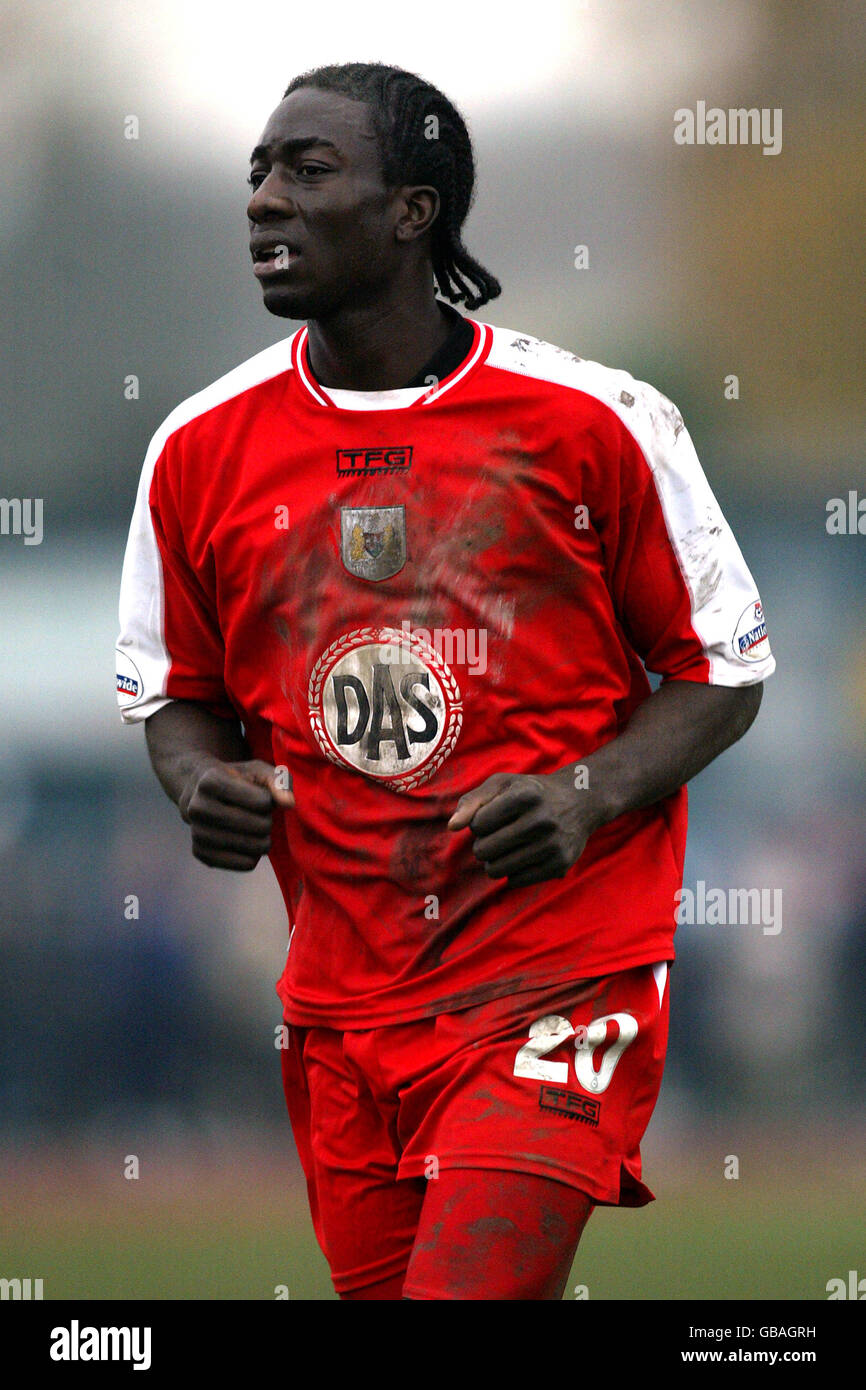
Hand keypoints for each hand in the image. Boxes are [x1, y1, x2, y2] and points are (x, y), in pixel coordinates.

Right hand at [178, 757, 293, 870]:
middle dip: (267, 821)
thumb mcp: (259, 771)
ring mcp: (196, 832)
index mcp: (210, 782)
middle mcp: (197, 808)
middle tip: (259, 815)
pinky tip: (248, 843)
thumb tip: (288, 803)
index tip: (259, 796)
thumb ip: (279, 781)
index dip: (269, 801)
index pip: (262, 802)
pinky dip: (255, 855)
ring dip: (263, 839)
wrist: (199, 793)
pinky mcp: (201, 854)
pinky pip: (245, 864)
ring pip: (254, 848)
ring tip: (253, 827)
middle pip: (259, 826)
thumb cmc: (236, 780)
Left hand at [447, 769, 596, 888]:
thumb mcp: (502, 784)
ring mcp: (553, 845)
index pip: (477, 824)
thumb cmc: (531, 791)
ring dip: (493, 861)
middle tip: (497, 835)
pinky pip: (515, 881)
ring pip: (496, 870)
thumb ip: (472, 801)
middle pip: (484, 850)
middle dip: (483, 845)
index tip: (492, 817)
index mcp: (525, 795)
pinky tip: (523, 856)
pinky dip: (512, 871)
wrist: (580, 801)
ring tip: (505, 848)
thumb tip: (452, 827)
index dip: (478, 823)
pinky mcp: (560, 865)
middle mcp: (542, 820)